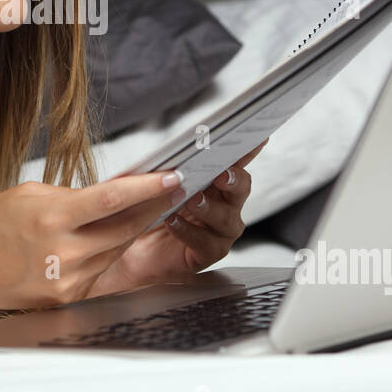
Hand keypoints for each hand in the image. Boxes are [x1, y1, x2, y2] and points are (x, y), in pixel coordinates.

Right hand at [0, 169, 186, 312]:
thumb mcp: (28, 195)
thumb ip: (71, 196)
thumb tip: (112, 194)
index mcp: (50, 218)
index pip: (112, 199)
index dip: (148, 187)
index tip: (173, 176)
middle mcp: (63, 253)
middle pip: (124, 227)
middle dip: (152, 207)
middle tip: (172, 188)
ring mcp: (67, 280)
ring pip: (115, 248)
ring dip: (130, 228)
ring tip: (145, 207)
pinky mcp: (67, 298)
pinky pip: (99, 268)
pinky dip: (106, 250)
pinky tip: (103, 237)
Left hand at [86, 139, 269, 298]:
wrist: (135, 249)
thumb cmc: (149, 211)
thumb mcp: (159, 183)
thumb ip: (173, 167)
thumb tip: (179, 149)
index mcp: (216, 183)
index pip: (236, 162)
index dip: (249, 150)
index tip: (255, 138)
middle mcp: (225, 205)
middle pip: (241, 188)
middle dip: (233, 180)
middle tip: (221, 174)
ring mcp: (220, 231)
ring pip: (226, 218)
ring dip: (208, 207)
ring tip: (191, 199)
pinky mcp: (209, 253)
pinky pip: (205, 242)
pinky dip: (187, 230)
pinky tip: (172, 222)